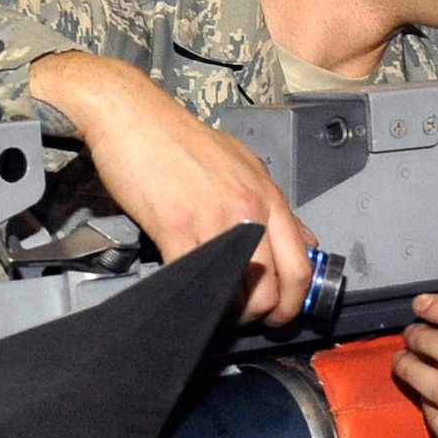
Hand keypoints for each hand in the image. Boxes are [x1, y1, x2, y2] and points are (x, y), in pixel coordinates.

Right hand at [30, 51, 315, 324]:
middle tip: (248, 321)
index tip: (281, 313)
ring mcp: (216, 220)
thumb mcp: (244, 166)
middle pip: (276, 287)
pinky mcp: (177, 227)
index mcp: (270, 196)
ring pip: (240, 293)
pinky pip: (196, 279)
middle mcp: (251, 210)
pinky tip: (189, 293)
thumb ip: (272, 206)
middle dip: (265, 315)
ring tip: (217, 310)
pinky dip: (196, 296)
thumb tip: (301, 239)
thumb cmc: (184, 141)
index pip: (302, 263)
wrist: (134, 116)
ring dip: (230, 313)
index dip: (295, 301)